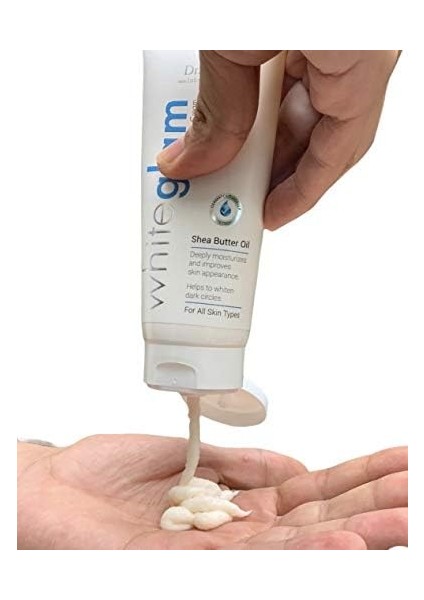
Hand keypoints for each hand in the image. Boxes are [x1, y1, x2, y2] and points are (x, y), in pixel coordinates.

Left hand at [18, 435, 406, 548]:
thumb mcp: (190, 456)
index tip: (400, 464)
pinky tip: (343, 544)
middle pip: (318, 521)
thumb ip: (244, 464)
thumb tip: (297, 467)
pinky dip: (305, 554)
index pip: (313, 493)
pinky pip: (256, 562)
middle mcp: (236, 536)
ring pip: (300, 547)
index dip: (358, 477)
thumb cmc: (106, 475)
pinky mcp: (188, 568)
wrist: (48, 491)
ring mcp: (216, 556)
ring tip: (403, 521)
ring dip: (355, 532)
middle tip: (418, 495)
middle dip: (373, 505)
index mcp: (238, 505)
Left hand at [157, 50, 399, 229]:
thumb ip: (221, 105)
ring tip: (214, 147)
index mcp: (361, 63)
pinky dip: (259, 90)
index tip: (265, 218)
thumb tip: (190, 162)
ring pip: (301, 103)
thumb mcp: (236, 40)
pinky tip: (228, 99)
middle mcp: (361, 53)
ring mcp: (342, 38)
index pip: (337, 153)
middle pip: (315, 134)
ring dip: (254, 128)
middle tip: (224, 187)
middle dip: (264, 165)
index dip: (299, 195)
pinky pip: (293, 70)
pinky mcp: (319, 24)